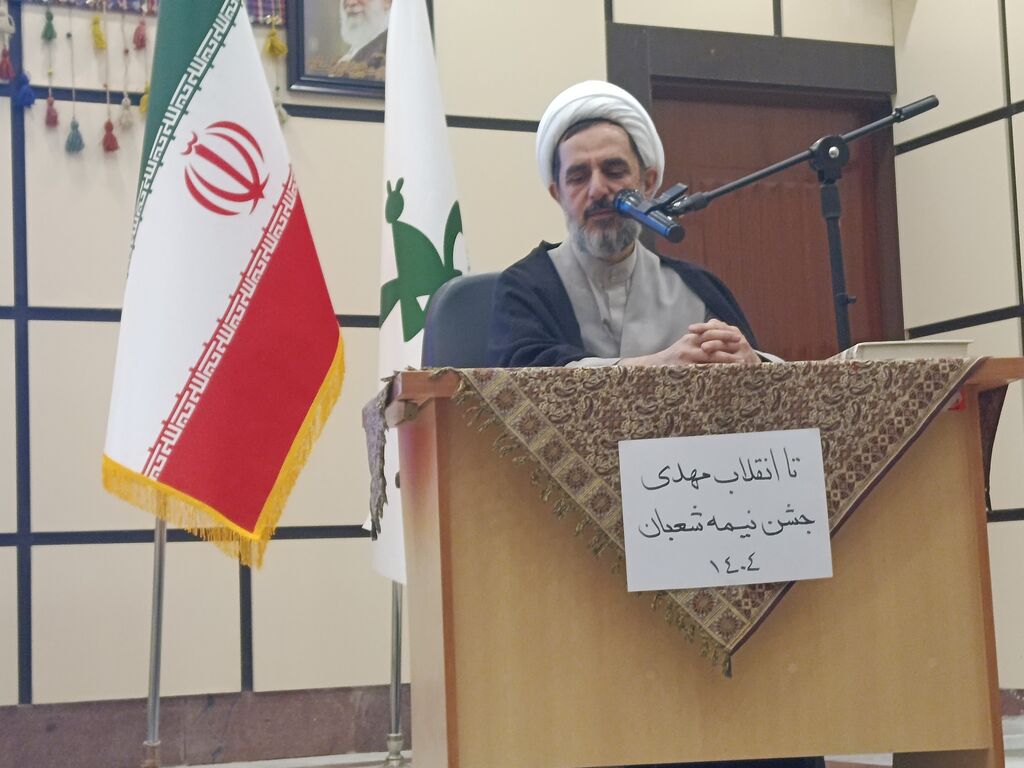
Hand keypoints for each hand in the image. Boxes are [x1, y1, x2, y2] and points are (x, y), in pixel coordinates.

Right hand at [620, 319, 758, 366]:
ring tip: (739, 362)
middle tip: (742, 346)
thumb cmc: (670, 360)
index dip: (725, 333)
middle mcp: (688, 344)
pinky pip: (703, 369)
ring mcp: (686, 356)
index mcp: (689, 338)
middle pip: (712, 339)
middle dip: (728, 343)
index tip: (738, 336)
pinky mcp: (684, 368)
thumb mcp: (683, 347)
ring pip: (710, 354)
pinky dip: (715, 371)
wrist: (651, 369)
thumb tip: (713, 341)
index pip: (710, 331)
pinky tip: (725, 374)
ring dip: (726, 358)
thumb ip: (696, 343)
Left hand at [687, 319, 759, 364]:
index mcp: (731, 331)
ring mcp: (742, 348)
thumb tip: (698, 329)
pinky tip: (713, 361)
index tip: (690, 329)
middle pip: (720, 333)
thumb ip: (715, 335)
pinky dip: (723, 359)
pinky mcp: (745, 360)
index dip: (702, 326)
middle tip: (692, 334)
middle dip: (706, 335)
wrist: (754, 367)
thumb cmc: (735, 354)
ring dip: (714, 345)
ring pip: (725, 344)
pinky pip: (732, 359)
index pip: (715, 325)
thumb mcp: (726, 342)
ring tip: (703, 347)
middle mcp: (738, 337)